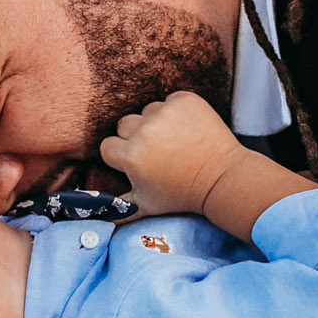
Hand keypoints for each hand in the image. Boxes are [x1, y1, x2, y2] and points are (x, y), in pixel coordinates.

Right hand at [98, 91, 247, 218]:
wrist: (222, 178)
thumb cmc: (182, 195)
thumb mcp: (146, 206)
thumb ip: (116, 210)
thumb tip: (95, 216)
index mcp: (131, 156)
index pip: (108, 146)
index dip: (122, 156)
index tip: (139, 163)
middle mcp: (145, 131)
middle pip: (125, 124)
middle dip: (136, 137)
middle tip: (157, 153)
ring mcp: (166, 112)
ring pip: (147, 111)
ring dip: (157, 123)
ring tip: (174, 141)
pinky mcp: (185, 100)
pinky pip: (170, 100)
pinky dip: (177, 112)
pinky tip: (187, 129)